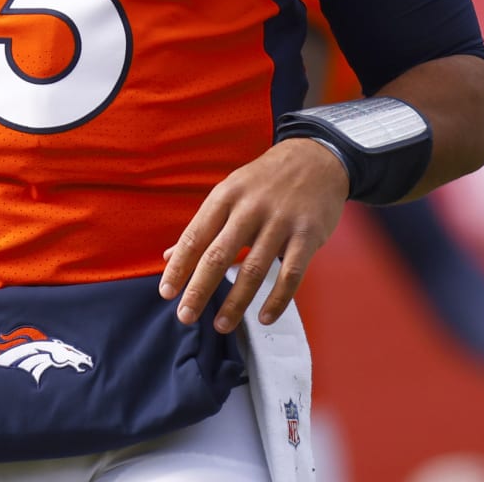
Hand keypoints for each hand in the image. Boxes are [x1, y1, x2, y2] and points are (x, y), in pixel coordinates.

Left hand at [158, 138, 350, 333]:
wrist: (317, 159)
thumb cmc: (266, 181)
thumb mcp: (230, 192)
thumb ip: (203, 225)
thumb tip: (169, 256)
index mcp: (226, 196)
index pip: (195, 236)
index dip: (179, 266)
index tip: (166, 292)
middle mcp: (250, 208)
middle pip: (219, 255)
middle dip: (199, 289)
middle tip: (185, 316)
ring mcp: (281, 222)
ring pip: (253, 269)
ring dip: (235, 302)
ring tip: (221, 325)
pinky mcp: (308, 235)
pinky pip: (290, 274)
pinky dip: (277, 299)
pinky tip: (263, 317)